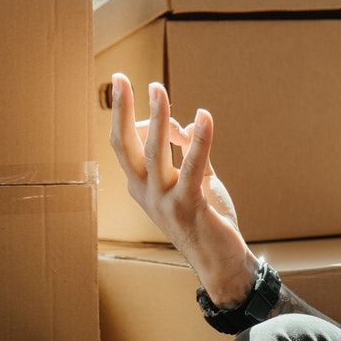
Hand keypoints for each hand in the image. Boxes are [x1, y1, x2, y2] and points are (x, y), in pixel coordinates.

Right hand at [108, 73, 256, 304]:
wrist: (220, 262)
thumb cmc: (207, 220)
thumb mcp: (196, 181)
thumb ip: (191, 152)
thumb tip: (187, 122)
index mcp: (141, 186)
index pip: (125, 144)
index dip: (127, 116)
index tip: (132, 88)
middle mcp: (145, 192)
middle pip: (126, 144)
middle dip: (121, 109)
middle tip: (120, 77)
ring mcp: (164, 200)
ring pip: (155, 151)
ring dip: (157, 117)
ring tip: (158, 88)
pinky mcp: (189, 205)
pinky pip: (192, 166)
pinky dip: (199, 139)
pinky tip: (205, 117)